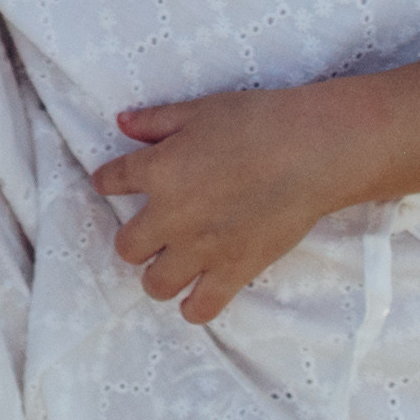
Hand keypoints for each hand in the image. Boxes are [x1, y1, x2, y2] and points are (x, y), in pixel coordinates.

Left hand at [93, 63, 419, 327]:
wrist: (310, 152)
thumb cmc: (256, 121)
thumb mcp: (199, 110)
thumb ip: (155, 121)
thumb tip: (121, 123)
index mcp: (158, 171)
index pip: (111, 182)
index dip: (109, 181)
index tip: (114, 182)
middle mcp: (171, 217)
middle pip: (127, 246)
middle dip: (134, 238)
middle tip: (150, 229)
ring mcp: (202, 251)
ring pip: (155, 284)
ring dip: (157, 274)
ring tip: (171, 262)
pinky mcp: (234, 273)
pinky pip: (200, 309)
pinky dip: (193, 306)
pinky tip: (195, 294)